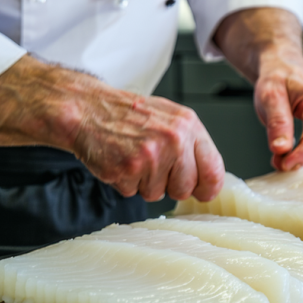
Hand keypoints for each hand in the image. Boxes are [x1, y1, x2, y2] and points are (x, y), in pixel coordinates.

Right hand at [69, 91, 224, 201]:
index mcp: (188, 125)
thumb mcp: (170, 118)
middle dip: (170, 185)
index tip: (203, 192)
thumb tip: (210, 179)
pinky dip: (125, 182)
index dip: (208, 188)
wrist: (89, 109)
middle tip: (154, 166)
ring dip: (144, 183)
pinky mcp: (127, 169)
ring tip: (134, 158)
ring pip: (157, 194)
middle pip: (185, 189)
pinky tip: (121, 160)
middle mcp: (173, 140)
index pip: (213, 170)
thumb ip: (192, 145)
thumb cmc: (129, 115)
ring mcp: (150, 156)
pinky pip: (133, 193)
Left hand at [254, 54, 302, 170]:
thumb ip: (277, 123)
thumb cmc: (278, 76)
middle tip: (277, 162)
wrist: (282, 65)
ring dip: (301, 159)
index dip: (302, 156)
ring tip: (278, 157)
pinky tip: (286, 153)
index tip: (284, 165)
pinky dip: (302, 155)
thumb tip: (281, 149)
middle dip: (301, 160)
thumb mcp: (270, 96)